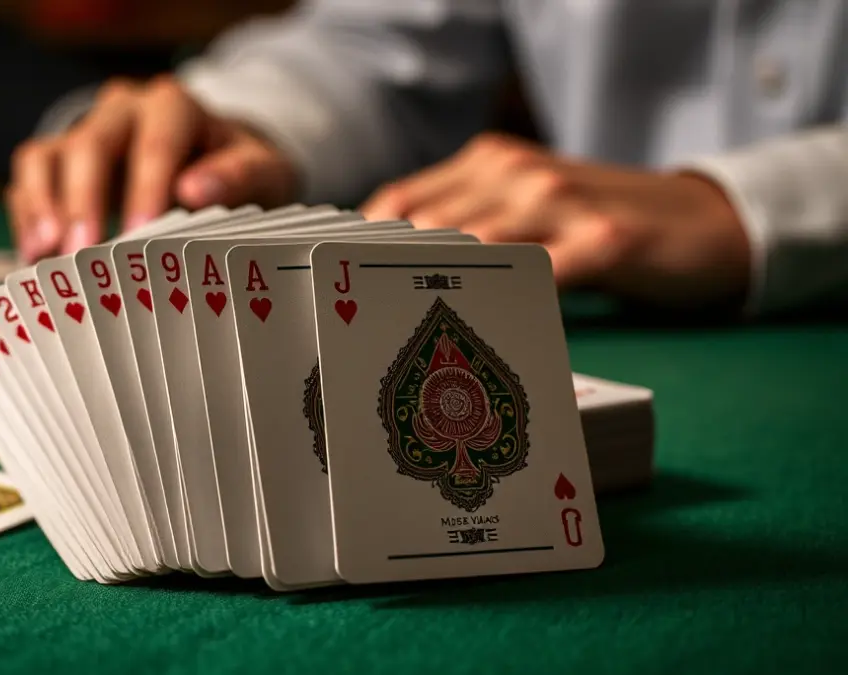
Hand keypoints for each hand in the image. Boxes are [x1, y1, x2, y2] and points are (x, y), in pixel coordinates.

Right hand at [7, 75, 297, 260]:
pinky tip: (34, 254)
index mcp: (173, 107)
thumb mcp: (261, 170)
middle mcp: (122, 110)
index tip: (139, 232)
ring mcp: (86, 132)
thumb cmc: (237, 169)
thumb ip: (238, 175)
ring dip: (44, 206)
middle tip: (82, 253)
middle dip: (83, 201)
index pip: (156, 141)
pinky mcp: (62, 158)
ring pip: (50, 156)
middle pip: (91, 144)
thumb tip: (196, 190)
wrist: (216, 160)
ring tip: (45, 254)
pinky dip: (28, 213)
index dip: (145, 186)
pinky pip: (30, 175)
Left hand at [361, 133, 751, 308]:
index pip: (401, 201)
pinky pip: (544, 279)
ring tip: (411, 356)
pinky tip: (494, 347)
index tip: (339, 299)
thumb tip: (388, 279)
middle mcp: (516, 173)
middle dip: (390, 283)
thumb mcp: (527, 212)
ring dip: (443, 302)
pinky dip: (514, 313)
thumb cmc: (596, 227)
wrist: (704, 222)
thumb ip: (469, 228)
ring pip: (477, 251)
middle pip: (428, 227)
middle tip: (363, 341)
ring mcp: (562, 201)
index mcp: (488, 163)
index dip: (363, 251)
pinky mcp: (607, 239)